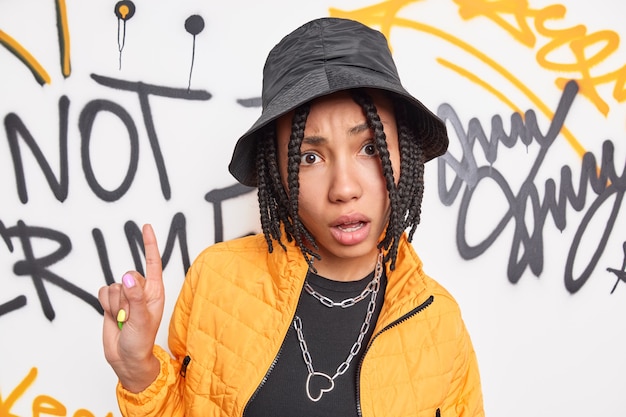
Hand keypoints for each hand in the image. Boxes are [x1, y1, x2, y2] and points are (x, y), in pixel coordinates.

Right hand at [98, 224, 163, 391]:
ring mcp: (126, 296)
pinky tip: (114, 316)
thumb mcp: (141, 319)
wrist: (125, 358)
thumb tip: (128, 277)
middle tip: (130, 315)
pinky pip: (102, 291)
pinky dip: (105, 304)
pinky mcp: (111, 302)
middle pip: (127, 275)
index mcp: (155, 291)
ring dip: (115, 304)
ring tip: (123, 318)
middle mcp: (141, 290)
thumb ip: (135, 297)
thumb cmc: (141, 341)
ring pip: (113, 285)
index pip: (152, 262)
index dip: (149, 244)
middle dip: (125, 296)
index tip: (146, 226)